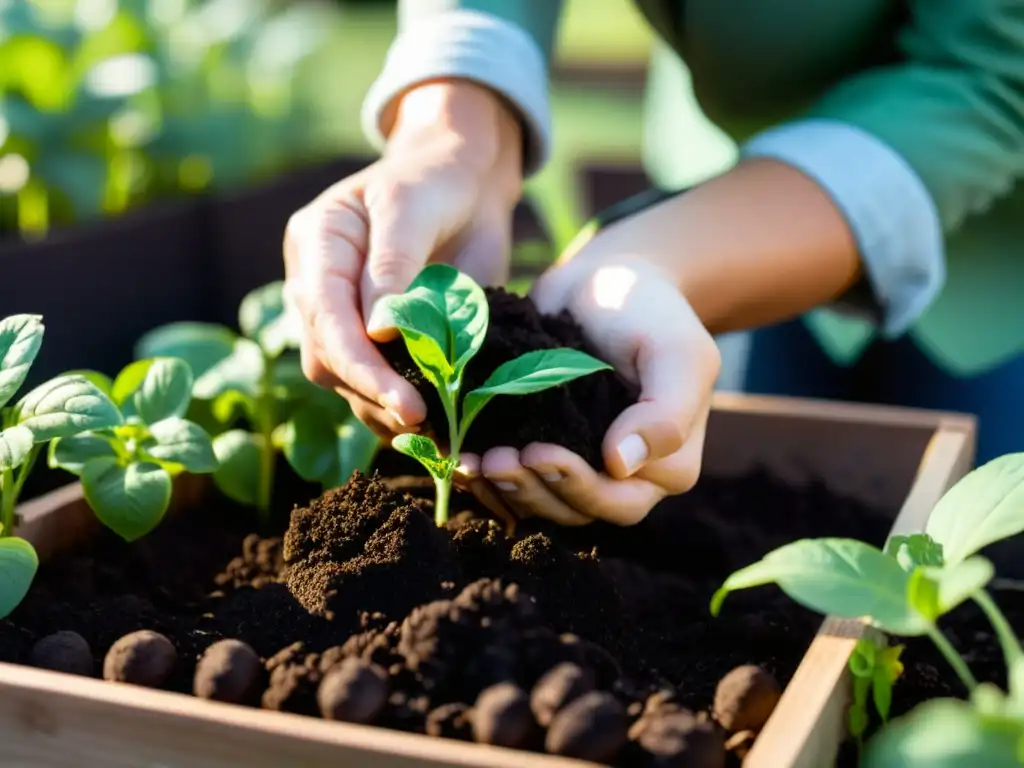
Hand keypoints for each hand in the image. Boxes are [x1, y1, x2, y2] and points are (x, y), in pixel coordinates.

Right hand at [283, 81, 522, 441]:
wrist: (464, 183)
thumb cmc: (436, 182)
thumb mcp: (413, 207)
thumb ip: (394, 264)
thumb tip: (378, 332)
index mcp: (317, 241)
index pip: (324, 315)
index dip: (359, 363)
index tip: (403, 400)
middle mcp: (318, 283)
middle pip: (326, 356)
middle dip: (372, 392)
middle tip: (427, 420)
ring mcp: (342, 314)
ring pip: (344, 380)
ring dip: (384, 409)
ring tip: (435, 429)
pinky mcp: (373, 337)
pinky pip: (371, 385)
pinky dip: (397, 409)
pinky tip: (432, 425)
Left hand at [457, 246, 720, 526]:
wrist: (605, 280)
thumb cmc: (649, 311)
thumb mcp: (676, 351)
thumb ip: (666, 410)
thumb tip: (622, 464)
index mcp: (664, 465)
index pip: (619, 502)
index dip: (576, 488)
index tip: (538, 452)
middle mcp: (622, 477)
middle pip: (573, 510)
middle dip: (531, 491)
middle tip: (493, 461)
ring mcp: (578, 464)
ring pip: (540, 503)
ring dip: (503, 490)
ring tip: (471, 461)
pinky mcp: (540, 445)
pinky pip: (515, 482)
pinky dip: (488, 478)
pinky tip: (460, 458)